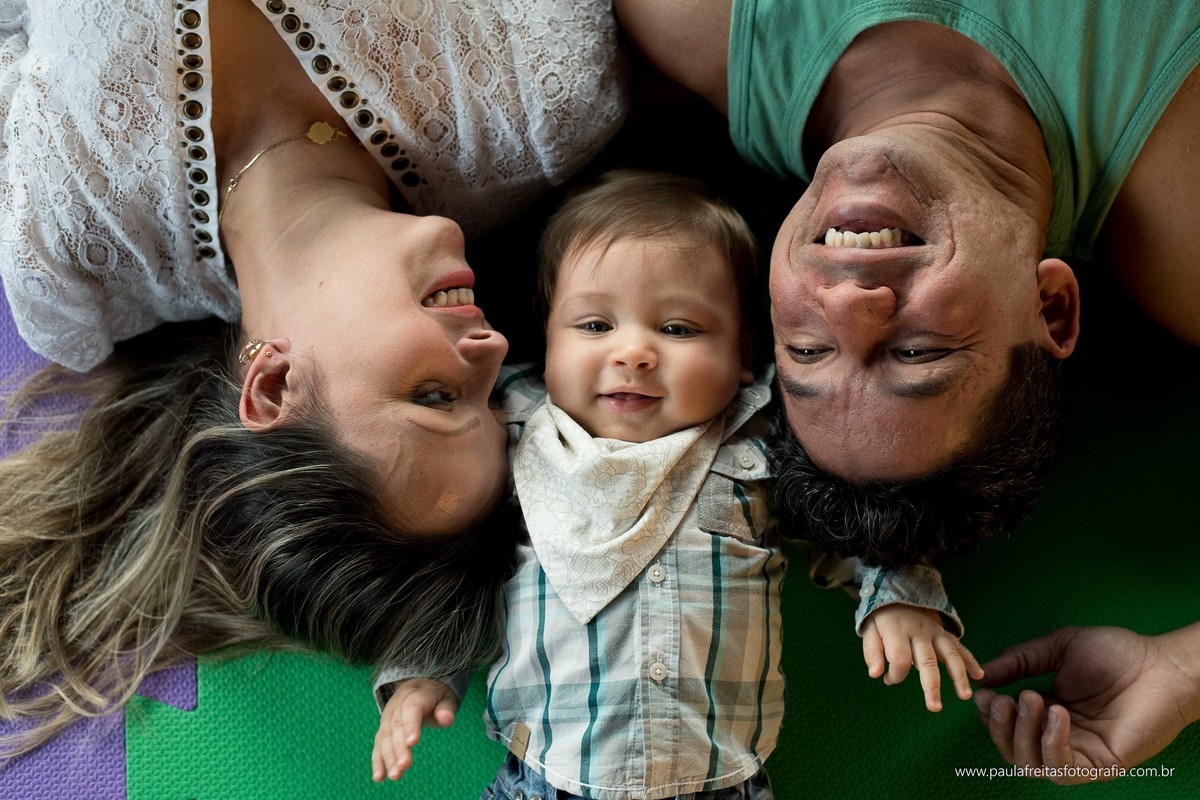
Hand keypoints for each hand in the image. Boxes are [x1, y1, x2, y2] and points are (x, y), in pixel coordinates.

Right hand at [371, 678, 458, 781]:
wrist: (416, 686)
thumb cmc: (435, 697)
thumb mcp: (446, 698)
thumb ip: (446, 709)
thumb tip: (447, 719)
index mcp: (414, 695)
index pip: (411, 710)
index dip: (411, 726)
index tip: (413, 743)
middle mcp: (397, 706)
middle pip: (396, 727)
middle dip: (399, 748)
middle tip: (404, 766)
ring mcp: (387, 717)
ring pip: (385, 737)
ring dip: (388, 758)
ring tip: (395, 776)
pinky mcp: (383, 729)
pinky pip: (379, 745)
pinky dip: (378, 761)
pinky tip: (379, 777)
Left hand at [862, 604, 983, 711]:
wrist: (900, 592)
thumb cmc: (882, 618)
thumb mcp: (870, 630)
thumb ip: (872, 652)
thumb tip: (875, 675)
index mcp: (897, 632)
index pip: (899, 658)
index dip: (895, 674)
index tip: (888, 680)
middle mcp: (919, 633)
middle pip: (927, 660)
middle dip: (931, 686)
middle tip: (935, 707)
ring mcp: (935, 633)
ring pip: (950, 654)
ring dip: (958, 675)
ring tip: (964, 696)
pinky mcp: (945, 633)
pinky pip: (959, 646)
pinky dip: (971, 660)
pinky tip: (979, 675)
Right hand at [974, 624, 1199, 783]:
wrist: (1161, 665)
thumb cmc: (1117, 654)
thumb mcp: (1057, 648)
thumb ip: (1020, 660)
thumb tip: (983, 674)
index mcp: (1048, 712)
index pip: (1007, 726)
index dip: (990, 714)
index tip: (983, 692)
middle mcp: (1061, 737)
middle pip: (1013, 751)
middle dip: (998, 727)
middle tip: (1001, 700)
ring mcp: (1080, 753)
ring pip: (1032, 766)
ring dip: (1021, 734)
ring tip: (1030, 700)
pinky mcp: (1100, 765)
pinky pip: (1063, 769)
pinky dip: (1051, 744)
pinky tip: (1056, 714)